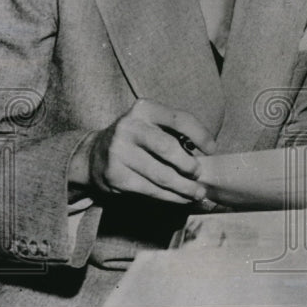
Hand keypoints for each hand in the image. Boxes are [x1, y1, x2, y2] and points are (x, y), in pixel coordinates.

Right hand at [69, 99, 216, 203]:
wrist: (93, 154)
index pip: (179, 119)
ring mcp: (119, 152)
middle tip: (200, 174)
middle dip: (189, 165)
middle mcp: (129, 127)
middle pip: (168, 148)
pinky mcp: (116, 176)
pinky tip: (181, 198)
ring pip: (161, 174)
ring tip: (198, 192)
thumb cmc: (136, 139)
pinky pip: (151, 189)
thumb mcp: (151, 124)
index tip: (212, 150)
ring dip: (184, 187)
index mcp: (144, 109)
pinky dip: (170, 196)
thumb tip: (207, 155)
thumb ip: (174, 132)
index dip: (200, 135)